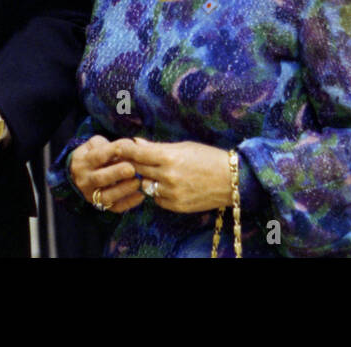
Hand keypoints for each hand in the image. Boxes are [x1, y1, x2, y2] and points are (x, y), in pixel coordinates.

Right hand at [69, 136, 141, 212]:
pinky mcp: (100, 205)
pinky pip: (115, 207)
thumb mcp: (96, 144)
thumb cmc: (94, 154)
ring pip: (106, 196)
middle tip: (132, 169)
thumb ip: (110, 145)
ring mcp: (91, 194)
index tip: (129, 147)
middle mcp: (85, 180)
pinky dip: (128, 203)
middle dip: (117, 173)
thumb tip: (130, 146)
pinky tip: (140, 195)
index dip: (114, 151)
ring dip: (123, 189)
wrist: (80, 173)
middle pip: (100, 178)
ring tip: (138, 181)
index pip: (98, 156)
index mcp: (83, 162)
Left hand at [114, 138, 232, 213]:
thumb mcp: (183, 147)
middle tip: (128, 159)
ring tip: (154, 172)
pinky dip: (158, 192)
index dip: (124, 150)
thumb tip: (135, 142)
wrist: (232, 180)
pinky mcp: (176, 206)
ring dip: (146, 179)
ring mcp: (171, 194)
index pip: (136, 154)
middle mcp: (168, 177)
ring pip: (145, 186)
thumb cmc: (208, 157)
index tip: (118, 147)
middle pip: (137, 170)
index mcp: (169, 157)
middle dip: (131, 164)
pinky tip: (168, 184)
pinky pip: (157, 199)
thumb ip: (157, 147)